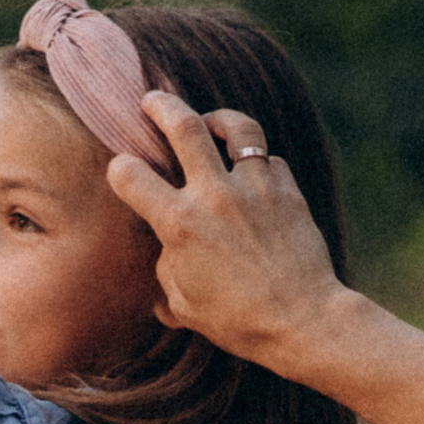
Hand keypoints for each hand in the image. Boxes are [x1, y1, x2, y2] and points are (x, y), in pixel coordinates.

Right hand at [106, 89, 348, 375]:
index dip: (120, 169)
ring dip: (217, 117)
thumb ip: (166, 270)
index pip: (130, 174)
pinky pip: (269, 159)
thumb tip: (166, 252)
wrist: (303, 322)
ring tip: (210, 122)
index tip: (124, 172)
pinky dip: (257, 161)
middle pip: (183, 125)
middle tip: (152, 101)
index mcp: (180, 225)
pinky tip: (251, 173)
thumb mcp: (184, 306)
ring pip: (236, 126)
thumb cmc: (239, 322)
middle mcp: (215, 196)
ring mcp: (255, 188)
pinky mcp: (288, 191)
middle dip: (161, 105)